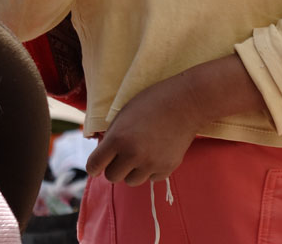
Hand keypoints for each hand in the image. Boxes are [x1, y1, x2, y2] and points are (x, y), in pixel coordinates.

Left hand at [86, 55, 265, 185]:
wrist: (188, 101)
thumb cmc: (154, 100)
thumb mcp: (126, 112)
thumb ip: (113, 134)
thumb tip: (104, 154)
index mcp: (118, 139)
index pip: (94, 166)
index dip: (94, 165)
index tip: (98, 164)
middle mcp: (133, 155)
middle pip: (112, 177)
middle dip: (115, 166)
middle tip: (123, 154)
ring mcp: (151, 164)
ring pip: (131, 181)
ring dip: (133, 170)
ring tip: (142, 152)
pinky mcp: (167, 168)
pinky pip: (151, 178)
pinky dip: (151, 169)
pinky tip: (158, 151)